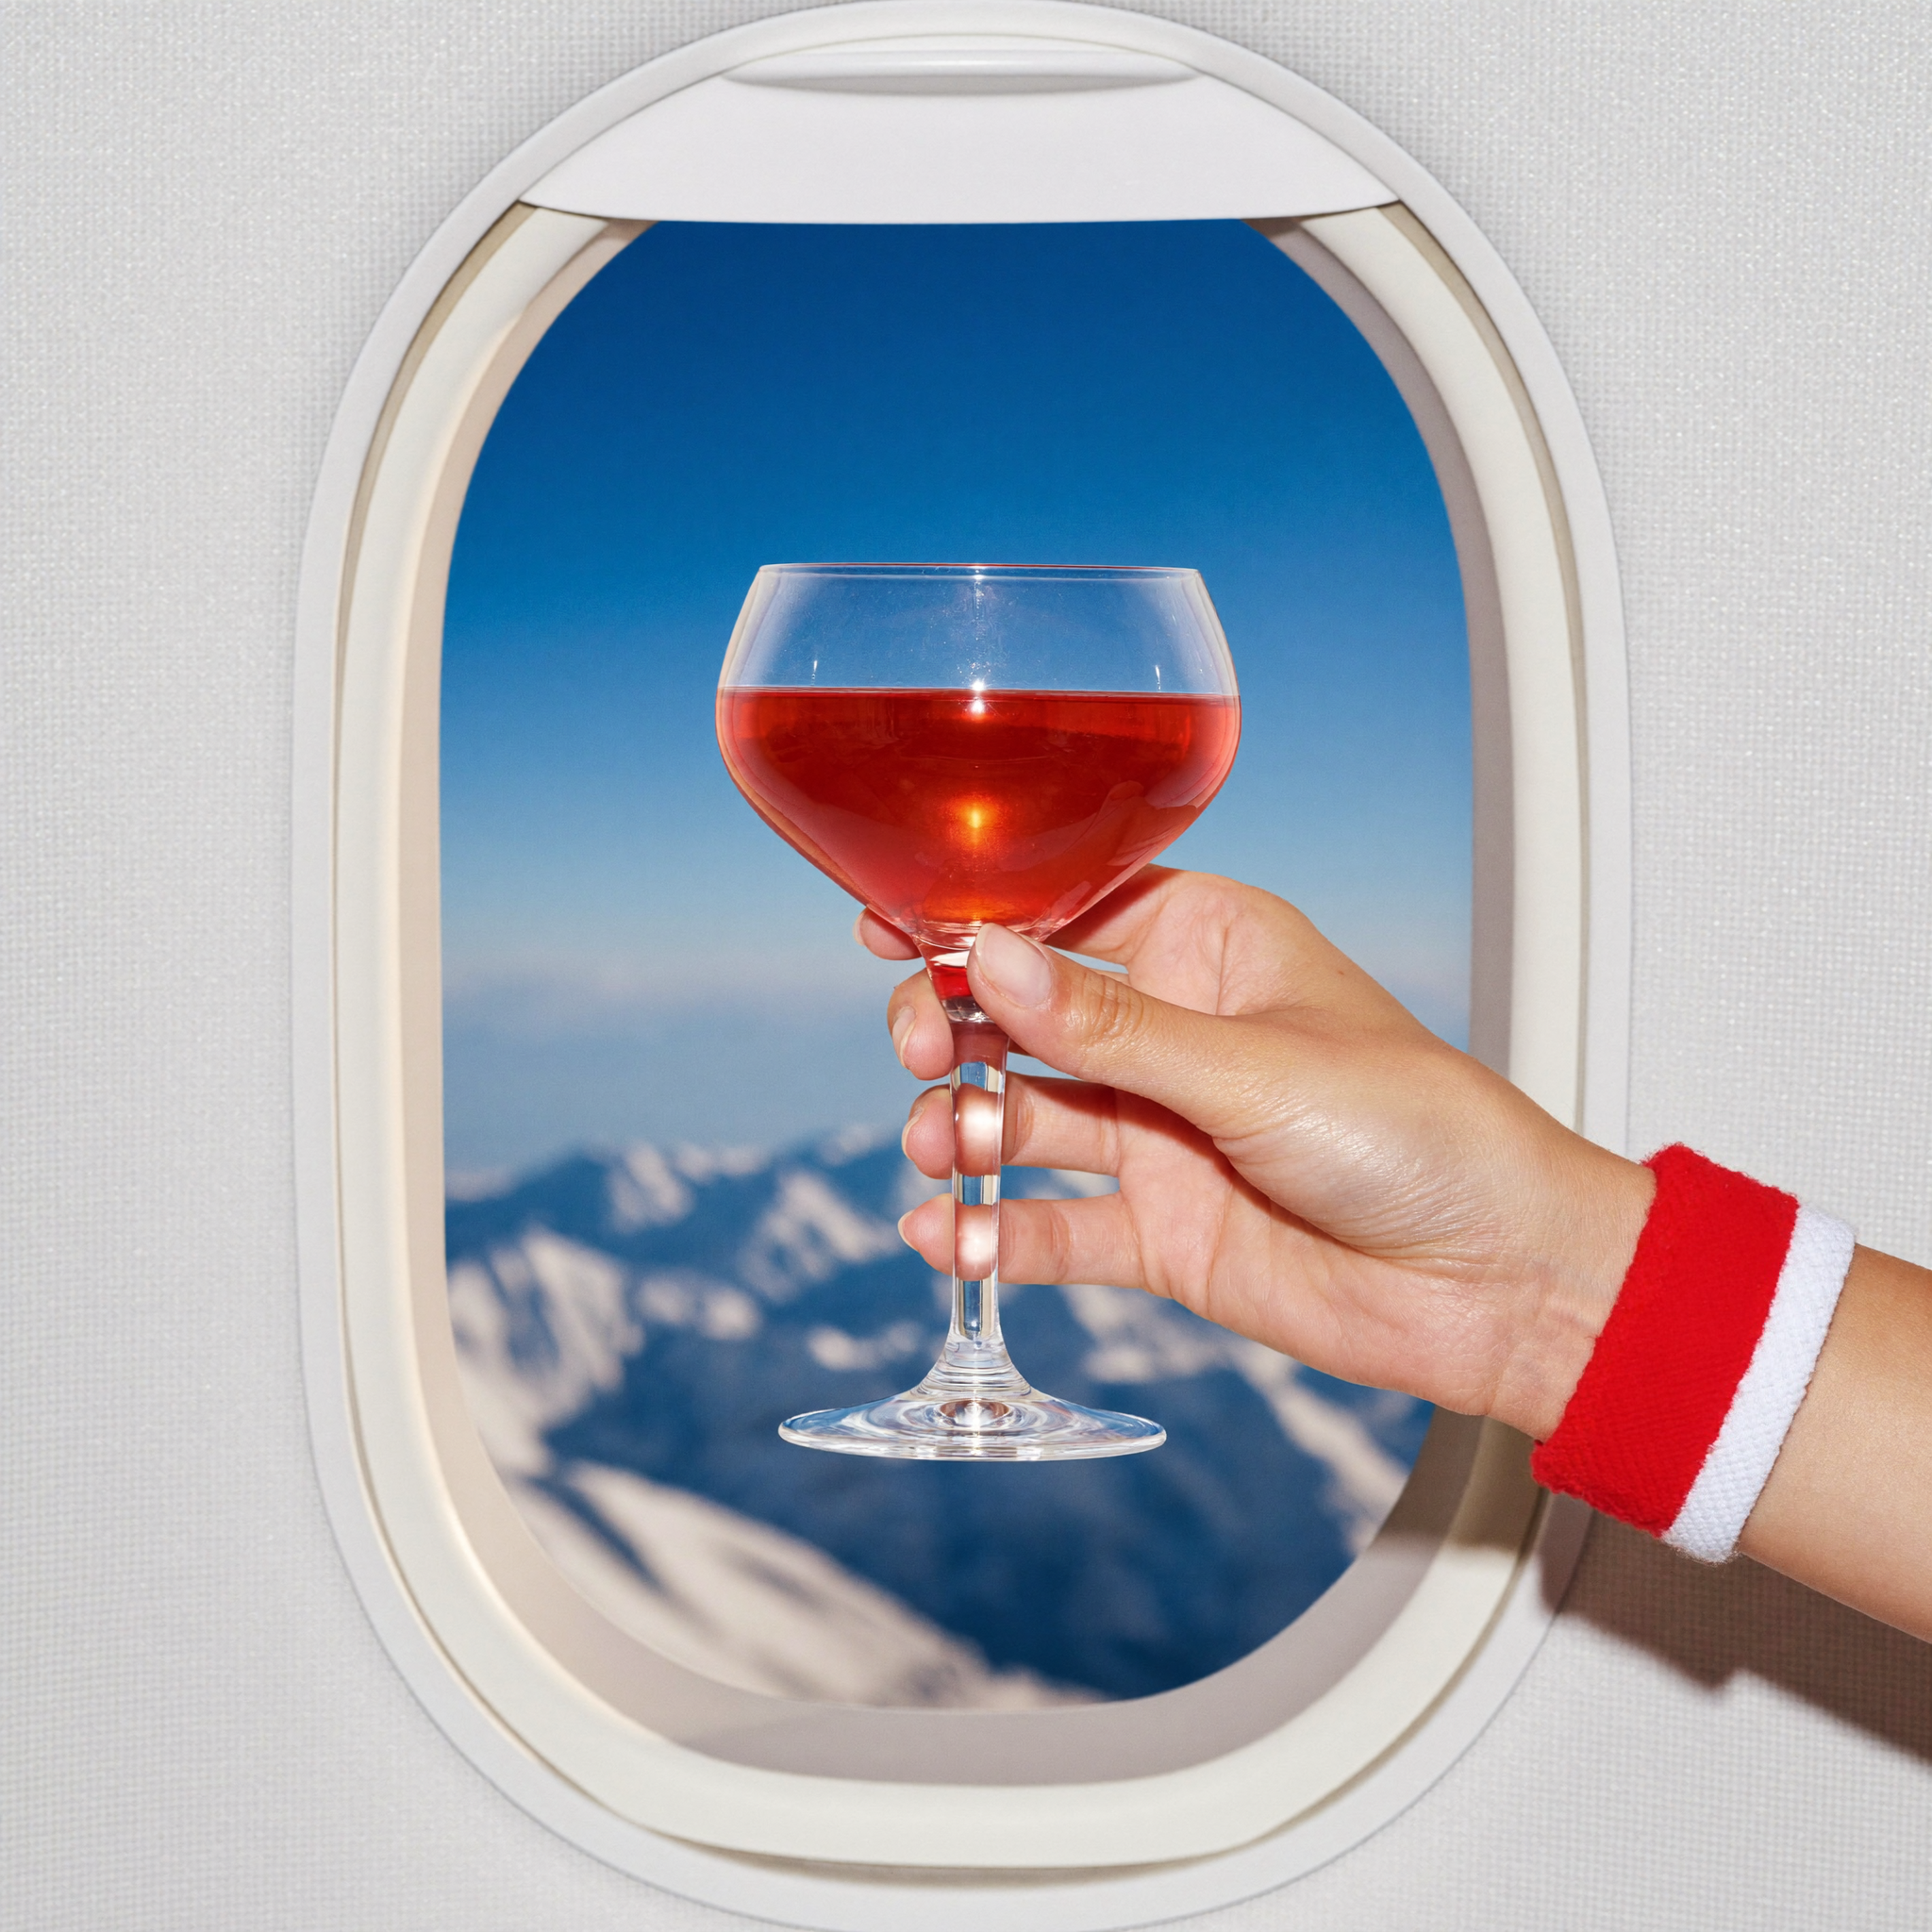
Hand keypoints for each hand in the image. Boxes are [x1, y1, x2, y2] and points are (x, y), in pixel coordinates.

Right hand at [863, 868, 1653, 1439]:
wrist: (1500, 1284)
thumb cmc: (1422, 1134)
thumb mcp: (1254, 1066)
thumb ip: (1112, 1025)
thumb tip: (989, 957)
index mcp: (1210, 947)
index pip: (1065, 911)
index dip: (974, 919)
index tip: (888, 928)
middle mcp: (1172, 1033)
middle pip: (1022, 1014)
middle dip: (955, 1025)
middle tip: (920, 1049)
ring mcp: (1160, 1133)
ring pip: (1024, 1116)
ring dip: (965, 1128)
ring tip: (944, 1149)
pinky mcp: (1159, 1231)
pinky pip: (1052, 1225)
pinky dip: (993, 1232)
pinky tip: (944, 1236)